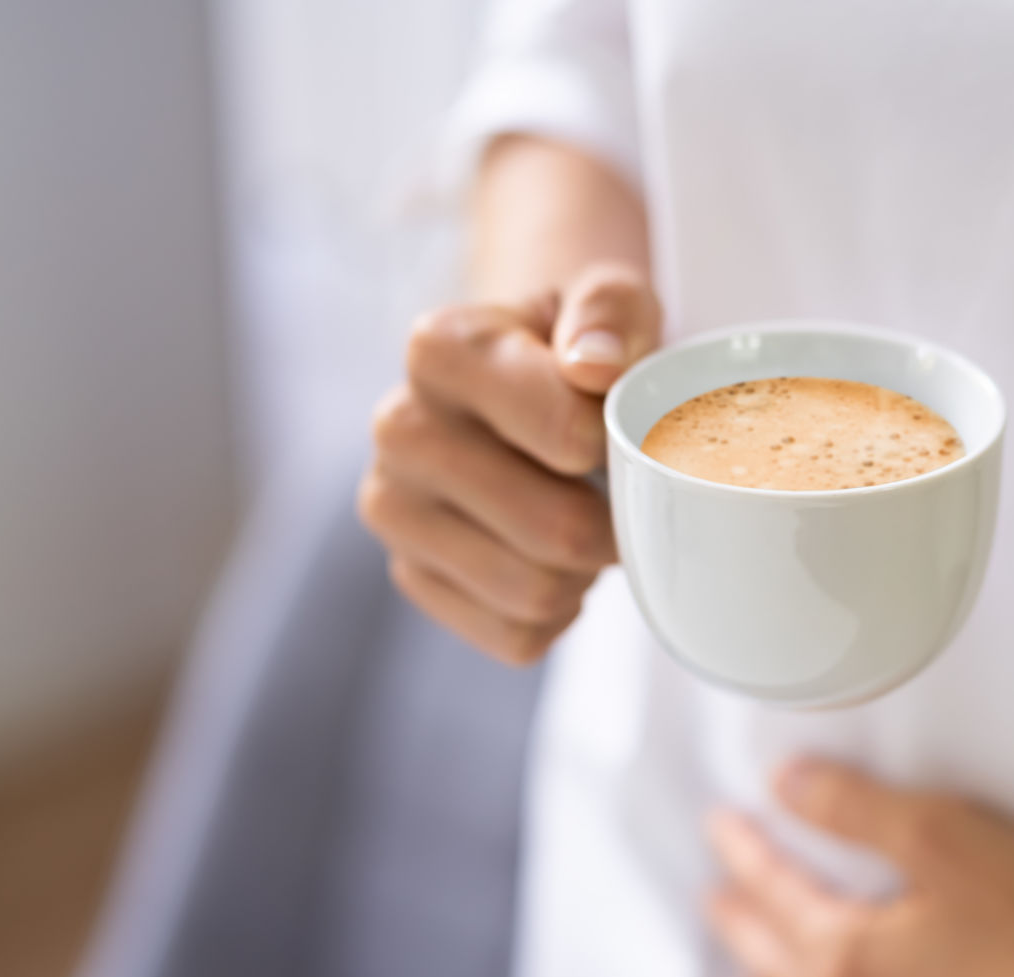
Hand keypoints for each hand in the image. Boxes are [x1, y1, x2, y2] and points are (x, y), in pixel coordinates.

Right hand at [360, 262, 661, 664]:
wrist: (523, 385)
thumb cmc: (577, 345)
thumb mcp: (609, 302)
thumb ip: (612, 312)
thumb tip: (594, 366)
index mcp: (440, 348)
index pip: (569, 435)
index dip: (620, 446)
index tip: (615, 426)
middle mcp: (399, 428)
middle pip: (554, 532)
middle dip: (610, 525)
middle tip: (617, 495)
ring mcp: (393, 509)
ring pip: (534, 593)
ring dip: (582, 573)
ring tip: (580, 521)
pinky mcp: (410, 575)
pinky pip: (517, 637)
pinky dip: (557, 613)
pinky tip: (550, 559)